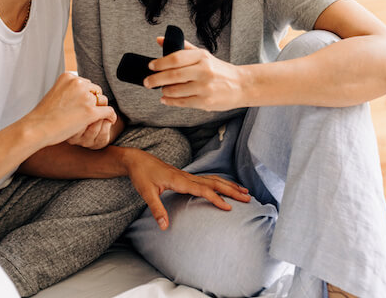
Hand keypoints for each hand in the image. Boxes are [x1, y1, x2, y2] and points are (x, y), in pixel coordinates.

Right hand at [28, 72, 114, 146]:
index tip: (80, 104)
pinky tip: (110, 120)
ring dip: (99, 109)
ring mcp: (85, 97)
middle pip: (96, 91)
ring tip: (91, 119)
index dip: (85, 95)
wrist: (37, 128)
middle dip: (93, 101)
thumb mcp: (54, 93)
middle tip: (84, 113)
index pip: (86, 83)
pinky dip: (110, 116)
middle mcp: (78, 83)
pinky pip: (108, 111)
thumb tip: (80, 95)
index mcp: (69, 77)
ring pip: (103, 101)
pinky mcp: (90, 112)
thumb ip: (68, 90)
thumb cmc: (44, 115)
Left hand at [122, 149, 250, 229]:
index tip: (229, 208)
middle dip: (232, 191)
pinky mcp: (187, 176)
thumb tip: (164, 227)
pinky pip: (208, 179)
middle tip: (248, 198)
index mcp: (179, 180)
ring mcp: (188, 175)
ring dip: (229, 185)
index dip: (216, 199)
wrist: (137, 160)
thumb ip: (156, 209)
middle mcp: (187, 176)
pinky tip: (227, 187)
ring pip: (213, 180)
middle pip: (214, 183)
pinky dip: (221, 183)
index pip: (203, 190)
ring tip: (245, 192)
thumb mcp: (146, 193)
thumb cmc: (141, 175)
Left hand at [144, 38, 245, 111]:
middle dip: (156, 79)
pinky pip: (182, 102)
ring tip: (162, 89)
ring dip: (164, 91)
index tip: (150, 66)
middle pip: (173, 75)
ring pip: (175, 90)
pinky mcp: (206, 102)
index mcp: (202, 57)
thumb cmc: (219, 70)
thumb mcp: (203, 55)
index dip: (160, 63)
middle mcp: (204, 71)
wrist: (241, 85)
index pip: (176, 58)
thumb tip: (159, 39)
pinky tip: (166, 99)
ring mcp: (205, 87)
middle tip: (147, 82)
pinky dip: (170, 101)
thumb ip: (182, 47)